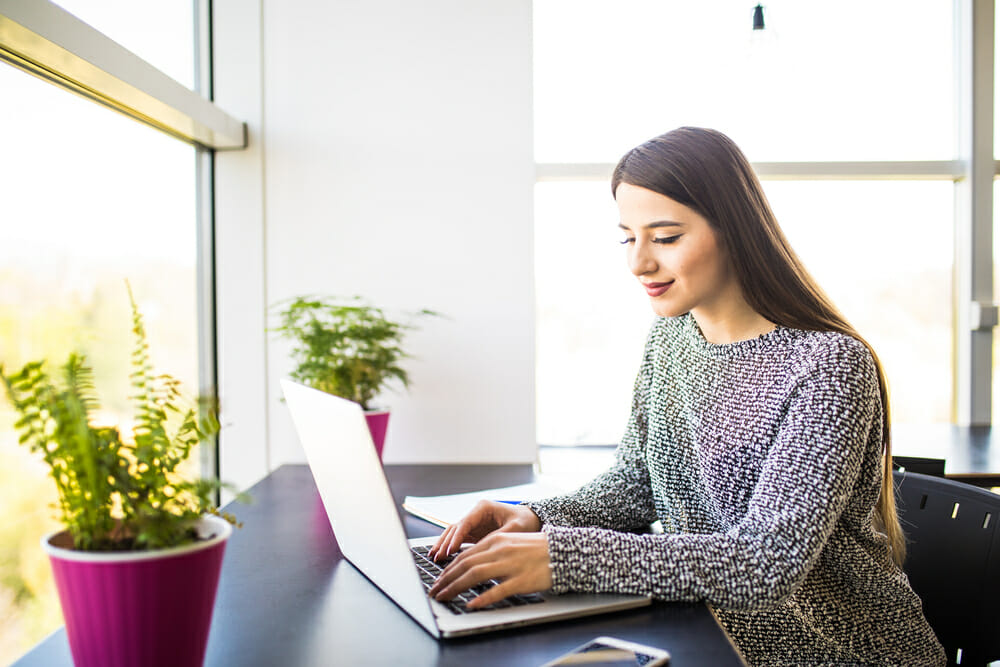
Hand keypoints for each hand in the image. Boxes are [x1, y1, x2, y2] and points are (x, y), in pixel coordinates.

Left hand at [427, 531, 551, 608]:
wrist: (563, 551)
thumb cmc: (536, 549)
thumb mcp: (510, 544)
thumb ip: (490, 552)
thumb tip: (470, 564)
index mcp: (496, 540)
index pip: (464, 555)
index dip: (447, 569)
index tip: (438, 580)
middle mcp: (500, 550)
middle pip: (465, 565)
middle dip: (446, 580)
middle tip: (434, 591)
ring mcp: (510, 565)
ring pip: (475, 575)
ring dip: (456, 587)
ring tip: (444, 597)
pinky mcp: (521, 580)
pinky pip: (498, 590)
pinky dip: (483, 597)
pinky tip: (472, 604)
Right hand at [428, 500, 541, 561]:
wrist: (531, 520)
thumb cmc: (525, 521)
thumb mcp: (516, 528)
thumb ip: (501, 537)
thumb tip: (486, 550)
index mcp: (483, 508)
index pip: (465, 523)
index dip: (456, 538)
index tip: (450, 551)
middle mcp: (475, 514)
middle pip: (455, 528)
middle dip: (444, 543)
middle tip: (437, 557)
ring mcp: (473, 523)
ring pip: (453, 534)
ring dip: (443, 546)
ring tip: (434, 558)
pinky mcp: (474, 533)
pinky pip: (458, 540)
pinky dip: (449, 548)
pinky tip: (441, 558)